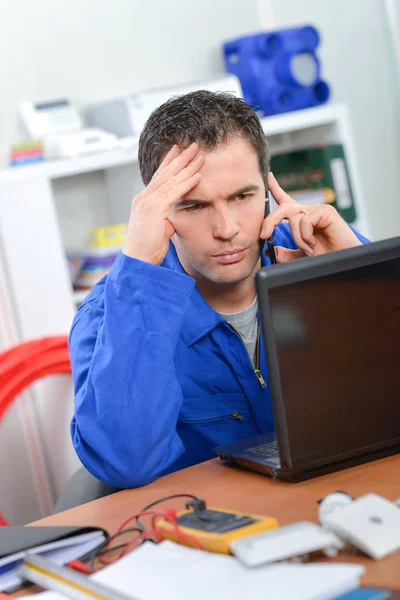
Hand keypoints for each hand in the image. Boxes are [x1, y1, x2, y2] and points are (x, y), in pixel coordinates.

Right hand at [123, 143, 204, 264]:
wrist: (137, 261)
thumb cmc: (148, 249)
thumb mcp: (159, 230)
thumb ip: (166, 219)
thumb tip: (174, 218)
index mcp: (144, 201)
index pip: (159, 177)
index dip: (170, 163)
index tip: (179, 150)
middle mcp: (144, 198)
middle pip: (166, 173)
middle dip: (180, 158)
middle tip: (193, 144)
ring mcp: (147, 202)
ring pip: (172, 180)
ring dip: (188, 166)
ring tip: (200, 155)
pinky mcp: (154, 209)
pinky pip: (174, 192)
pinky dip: (187, 183)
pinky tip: (198, 175)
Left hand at [260, 172, 361, 261]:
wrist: (341, 262)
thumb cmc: (326, 257)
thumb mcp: (300, 257)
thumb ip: (286, 254)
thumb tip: (272, 251)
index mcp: (302, 219)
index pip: (285, 200)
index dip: (275, 187)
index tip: (267, 176)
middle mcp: (308, 211)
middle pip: (283, 207)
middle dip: (270, 221)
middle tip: (264, 235)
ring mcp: (318, 210)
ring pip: (293, 217)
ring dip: (297, 238)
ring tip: (309, 249)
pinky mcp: (326, 212)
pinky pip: (304, 220)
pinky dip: (305, 236)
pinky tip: (315, 243)